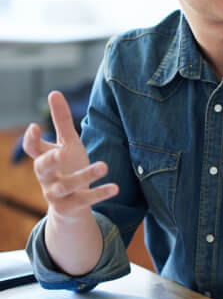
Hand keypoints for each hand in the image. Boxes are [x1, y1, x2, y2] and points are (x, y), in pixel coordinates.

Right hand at [22, 90, 117, 220]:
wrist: (70, 205)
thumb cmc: (68, 167)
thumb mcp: (67, 144)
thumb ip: (62, 121)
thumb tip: (53, 92)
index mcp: (43, 159)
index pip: (32, 149)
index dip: (31, 139)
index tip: (35, 126)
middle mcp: (46, 177)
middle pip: (43, 168)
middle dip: (52, 160)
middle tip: (63, 152)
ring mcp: (56, 193)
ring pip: (67, 185)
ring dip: (86, 176)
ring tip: (104, 166)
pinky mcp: (70, 207)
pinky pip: (84, 200)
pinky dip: (99, 194)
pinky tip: (115, 187)